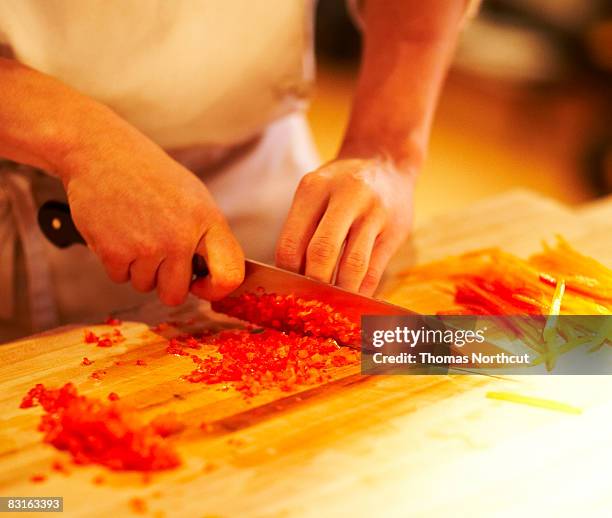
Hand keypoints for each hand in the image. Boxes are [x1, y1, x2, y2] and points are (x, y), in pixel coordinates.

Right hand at [61, 132, 243, 304]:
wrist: (101, 152)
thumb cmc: (150, 175)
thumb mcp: (194, 197)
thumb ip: (207, 237)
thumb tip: (216, 277)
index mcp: (207, 221)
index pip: (230, 275)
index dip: (216, 290)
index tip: (201, 285)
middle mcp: (181, 237)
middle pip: (176, 294)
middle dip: (165, 282)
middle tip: (157, 254)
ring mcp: (148, 246)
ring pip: (145, 286)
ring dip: (139, 269)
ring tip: (135, 232)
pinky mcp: (114, 252)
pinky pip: (120, 278)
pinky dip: (117, 262)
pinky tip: (118, 232)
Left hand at [275, 157, 413, 294]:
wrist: (386, 161)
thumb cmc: (340, 185)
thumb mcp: (315, 191)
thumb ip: (302, 228)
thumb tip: (291, 278)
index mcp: (314, 188)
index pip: (292, 241)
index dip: (287, 273)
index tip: (287, 288)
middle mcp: (346, 196)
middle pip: (322, 252)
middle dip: (313, 284)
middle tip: (309, 300)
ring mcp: (374, 213)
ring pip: (353, 265)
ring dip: (339, 291)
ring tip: (330, 303)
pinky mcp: (395, 230)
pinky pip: (375, 270)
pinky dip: (361, 291)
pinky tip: (352, 298)